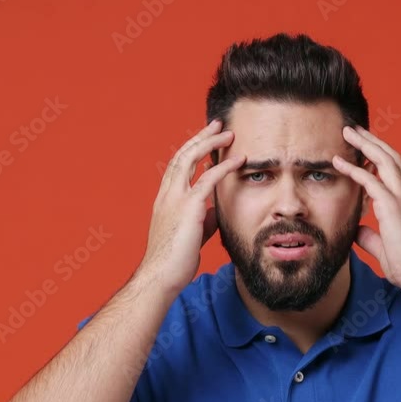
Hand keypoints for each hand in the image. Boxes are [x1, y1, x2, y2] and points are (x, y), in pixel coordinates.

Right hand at [138, 119, 245, 293]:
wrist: (161, 277)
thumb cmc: (175, 261)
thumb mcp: (192, 234)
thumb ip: (203, 218)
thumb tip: (217, 211)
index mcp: (165, 200)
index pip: (178, 167)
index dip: (192, 150)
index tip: (206, 140)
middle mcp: (167, 195)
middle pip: (182, 155)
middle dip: (200, 137)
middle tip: (218, 124)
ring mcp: (175, 199)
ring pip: (190, 159)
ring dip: (210, 143)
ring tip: (229, 133)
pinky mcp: (188, 208)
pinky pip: (208, 179)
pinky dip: (224, 167)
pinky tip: (240, 159)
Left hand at [331, 125, 400, 293]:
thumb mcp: (385, 247)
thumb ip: (371, 236)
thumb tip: (358, 230)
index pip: (396, 170)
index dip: (381, 156)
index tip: (366, 147)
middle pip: (392, 157)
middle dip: (373, 140)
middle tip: (355, 129)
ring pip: (385, 160)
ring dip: (365, 144)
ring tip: (348, 132)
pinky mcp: (392, 207)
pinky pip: (371, 181)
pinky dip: (354, 169)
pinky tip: (338, 161)